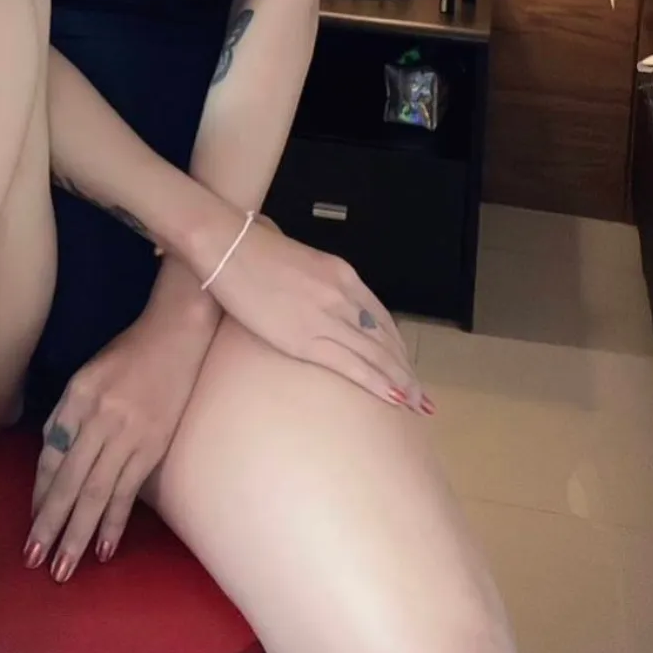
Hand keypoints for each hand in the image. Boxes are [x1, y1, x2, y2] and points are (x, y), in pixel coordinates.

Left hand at [23, 306, 207, 580]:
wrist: (177, 335)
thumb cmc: (128, 355)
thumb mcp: (86, 375)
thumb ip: (67, 415)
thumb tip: (51, 457)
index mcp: (77, 397)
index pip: (50, 455)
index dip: (39, 492)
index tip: (30, 524)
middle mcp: (100, 417)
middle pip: (69, 481)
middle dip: (49, 524)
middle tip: (34, 560)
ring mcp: (129, 434)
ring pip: (97, 493)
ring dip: (78, 533)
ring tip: (63, 568)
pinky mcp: (154, 445)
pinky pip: (128, 491)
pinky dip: (115, 522)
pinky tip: (104, 549)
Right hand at [206, 215, 429, 414]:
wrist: (230, 247)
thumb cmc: (256, 251)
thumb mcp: (302, 261)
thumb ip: (320, 281)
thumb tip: (320, 297)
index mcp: (343, 275)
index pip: (383, 318)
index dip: (398, 347)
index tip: (408, 367)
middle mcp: (343, 295)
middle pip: (385, 340)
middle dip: (406, 371)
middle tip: (422, 398)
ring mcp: (326, 316)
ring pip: (376, 355)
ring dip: (399, 382)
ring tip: (415, 405)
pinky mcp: (305, 337)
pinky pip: (351, 364)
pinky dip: (376, 382)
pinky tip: (392, 397)